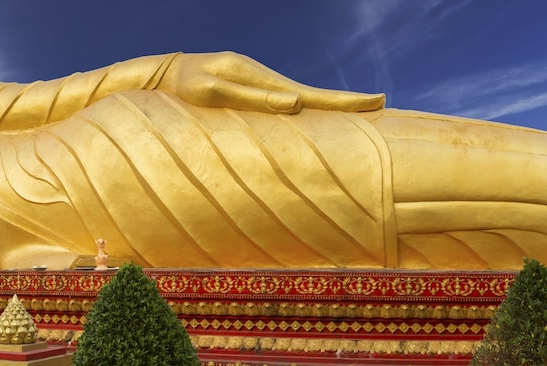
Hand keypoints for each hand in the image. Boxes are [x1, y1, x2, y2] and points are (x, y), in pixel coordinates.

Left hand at [158, 52, 384, 113]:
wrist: (165, 73)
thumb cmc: (183, 87)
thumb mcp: (212, 92)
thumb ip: (251, 97)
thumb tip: (295, 104)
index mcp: (260, 79)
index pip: (311, 95)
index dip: (342, 102)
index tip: (376, 102)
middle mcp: (264, 78)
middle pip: (312, 94)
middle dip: (345, 102)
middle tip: (381, 103)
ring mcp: (258, 83)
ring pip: (301, 96)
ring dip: (328, 105)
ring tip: (358, 110)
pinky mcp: (249, 90)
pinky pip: (284, 100)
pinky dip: (306, 105)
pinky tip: (313, 112)